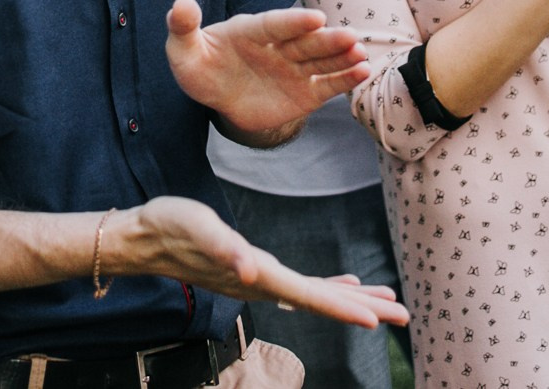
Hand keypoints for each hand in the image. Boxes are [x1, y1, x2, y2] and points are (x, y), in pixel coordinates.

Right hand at [109, 197, 407, 328]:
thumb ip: (223, 250)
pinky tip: (343, 285)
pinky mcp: (255, 271)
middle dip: (363, 309)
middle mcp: (263, 284)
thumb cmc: (170, 227)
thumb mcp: (198, 230)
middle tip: (405, 315)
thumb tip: (248, 269)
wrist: (143, 238)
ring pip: (314, 295)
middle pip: (320, 301)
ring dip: (350, 300)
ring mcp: (259, 281)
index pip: (308, 297)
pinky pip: (301, 285)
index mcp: (257, 276)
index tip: (378, 321)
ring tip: (386, 303)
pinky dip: (327, 287)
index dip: (343, 309)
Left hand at [164, 0, 368, 135]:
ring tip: (361, 53)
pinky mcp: (304, 92)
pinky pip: (327, 85)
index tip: (316, 18)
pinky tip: (363, 72)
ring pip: (321, 61)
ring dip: (341, 57)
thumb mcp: (183, 50)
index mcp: (251, 30)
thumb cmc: (200, 66)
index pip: (275, 25)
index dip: (294, 21)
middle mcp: (278, 46)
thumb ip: (182, 28)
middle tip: (351, 37)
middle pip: (305, 42)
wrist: (218, 96)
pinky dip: (345, 79)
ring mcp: (293, 68)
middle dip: (327, 40)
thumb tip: (180, 3)